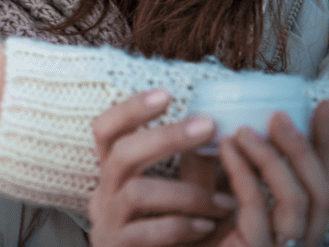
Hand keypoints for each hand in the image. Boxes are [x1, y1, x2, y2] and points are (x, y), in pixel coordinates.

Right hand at [89, 90, 236, 246]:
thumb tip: (221, 130)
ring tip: (225, 201)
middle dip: (165, 136)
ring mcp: (107, 222)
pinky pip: (145, 232)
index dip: (129, 109)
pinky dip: (179, 226)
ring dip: (187, 193)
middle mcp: (104, 192)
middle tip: (207, 125)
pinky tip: (206, 226)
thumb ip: (193, 168)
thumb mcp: (177, 196)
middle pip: (121, 153)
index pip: (105, 130)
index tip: (165, 95)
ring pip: (137, 192)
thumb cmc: (165, 235)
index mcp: (114, 173)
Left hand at [213, 100, 328, 246]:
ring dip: (272, 159)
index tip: (321, 104)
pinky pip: (258, 210)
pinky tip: (226, 148)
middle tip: (277, 114)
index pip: (322, 181)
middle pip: (321, 191)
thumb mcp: (206, 193)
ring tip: (243, 130)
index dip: (325, 144)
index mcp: (294, 224)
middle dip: (303, 149)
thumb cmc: (189, 236)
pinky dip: (243, 174)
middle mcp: (298, 241)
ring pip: (297, 201)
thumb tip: (212, 118)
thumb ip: (215, 165)